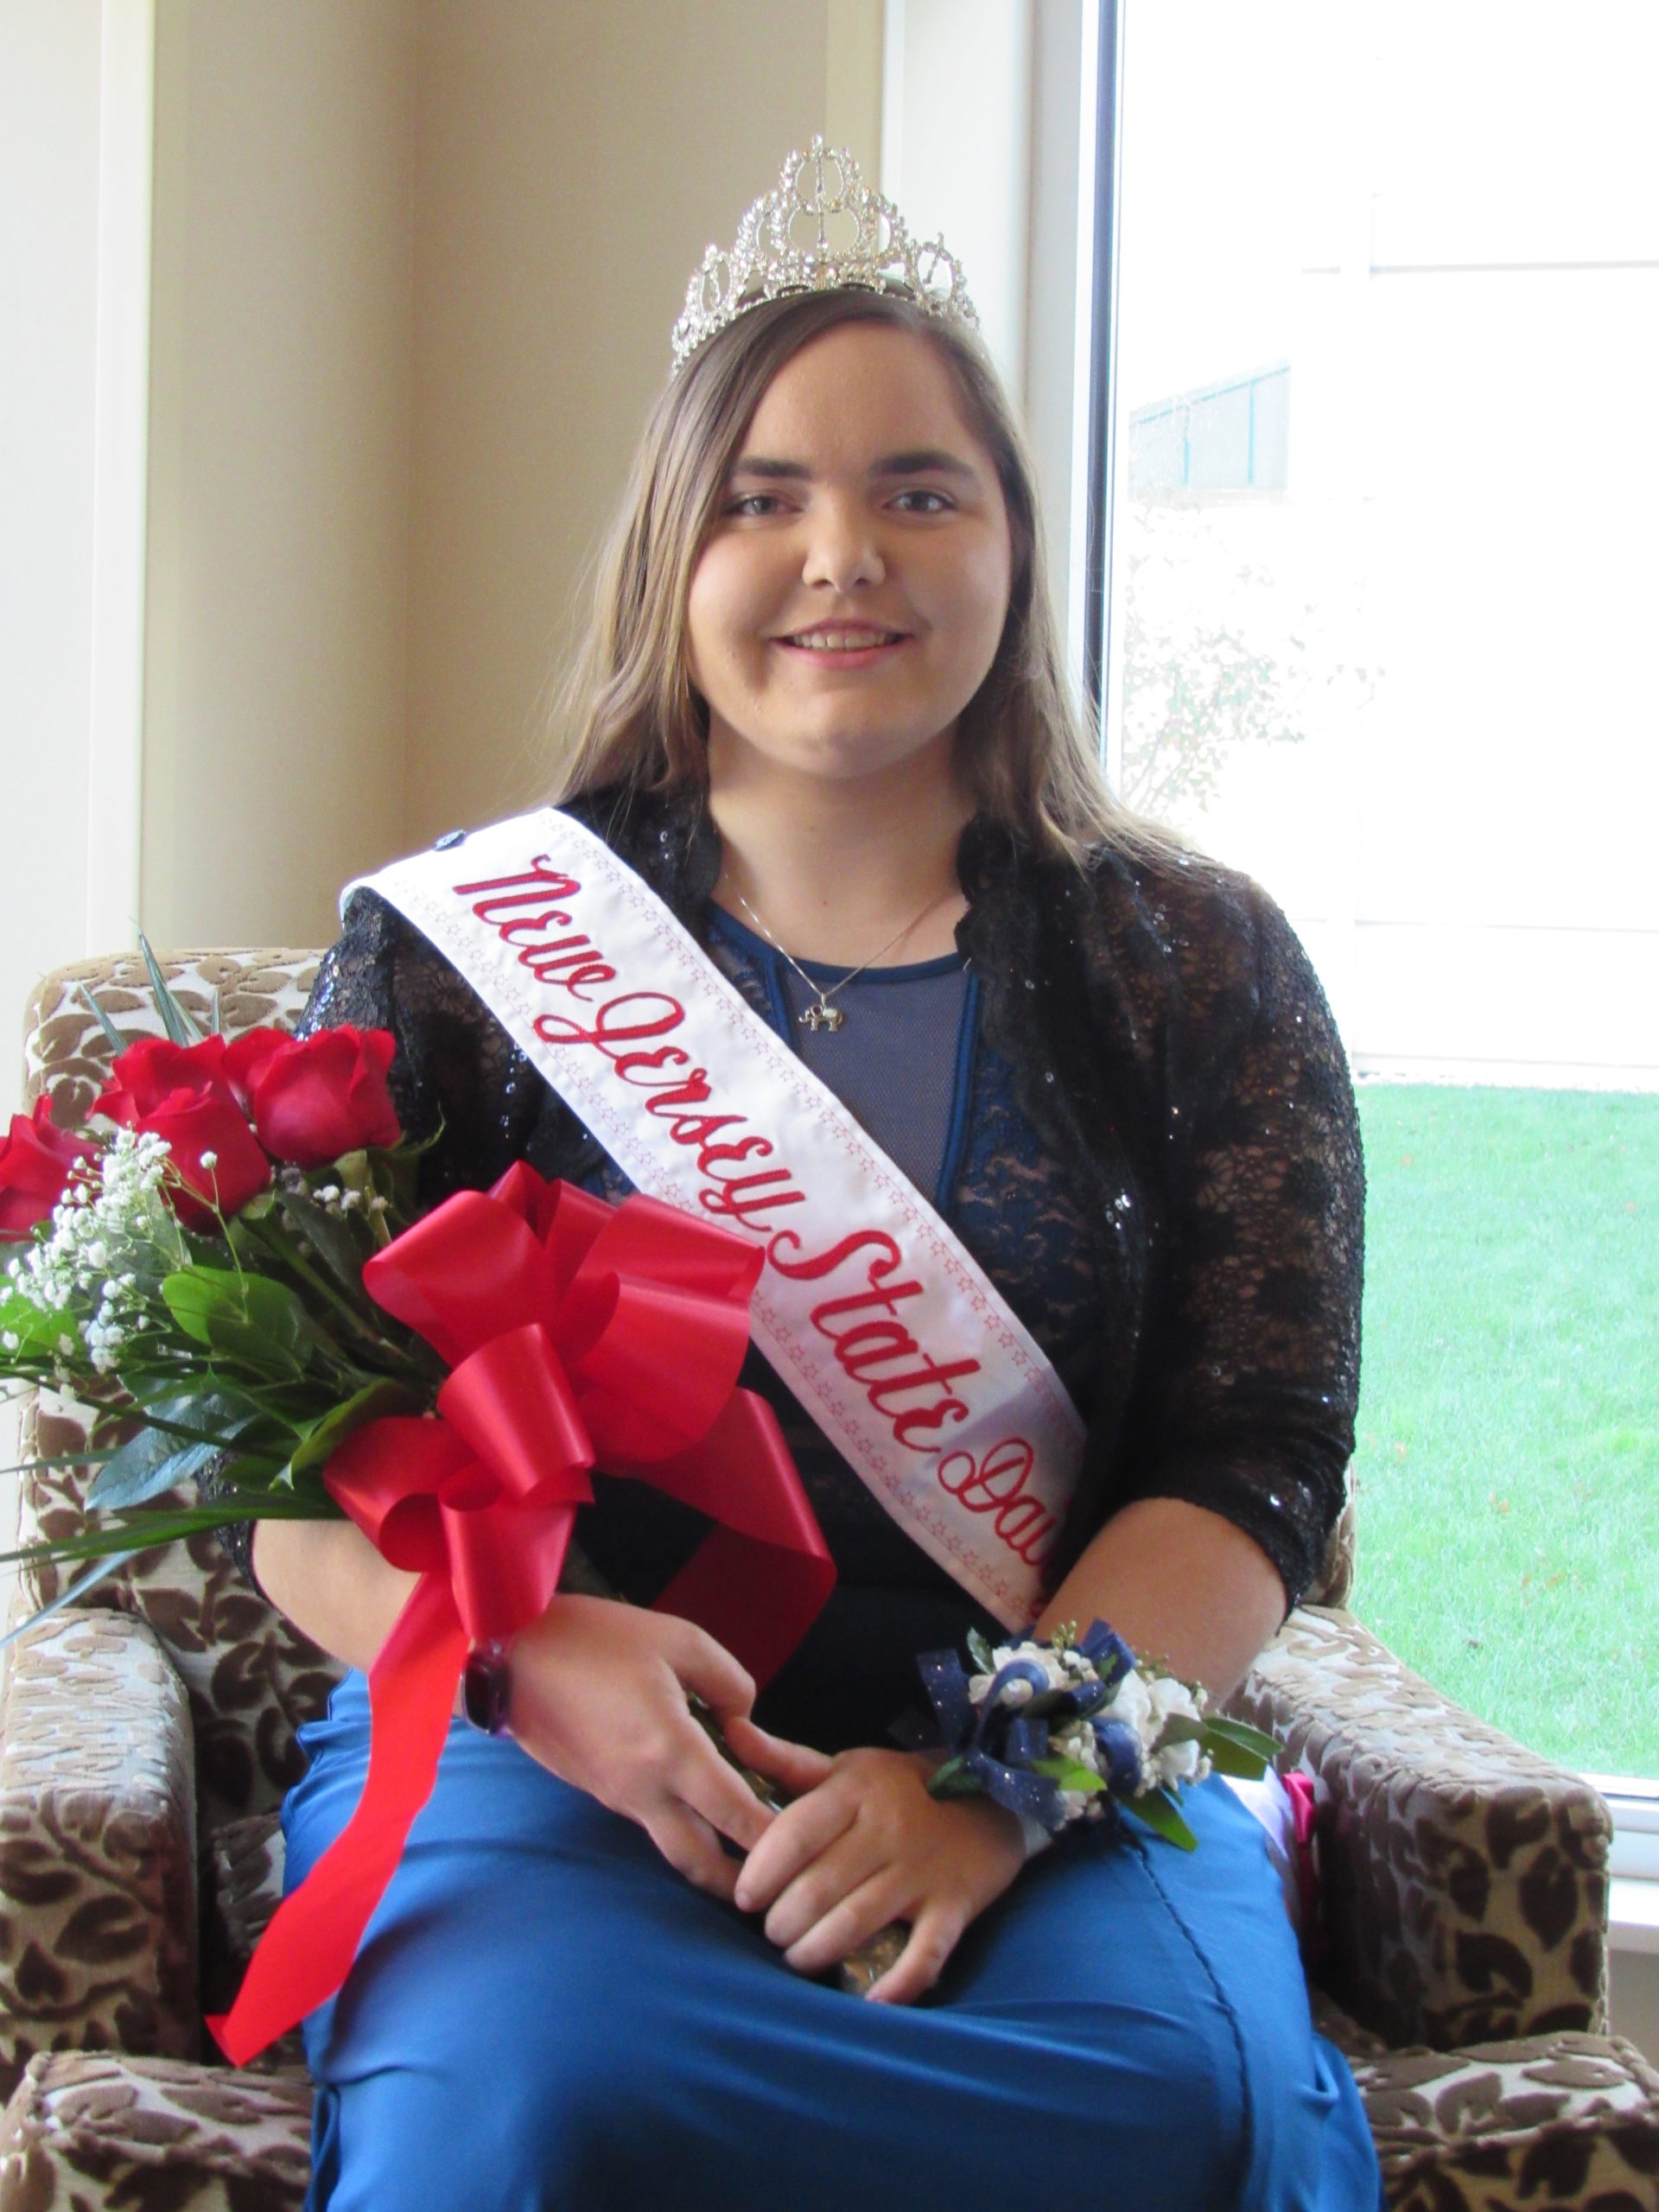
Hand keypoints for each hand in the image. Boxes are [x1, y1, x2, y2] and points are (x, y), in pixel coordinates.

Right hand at [503, 1596, 772, 1901]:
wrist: (512, 1655)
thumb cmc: (596, 1639)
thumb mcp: (679, 1639)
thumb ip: (729, 1681)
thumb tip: (742, 1721)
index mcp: (671, 1751)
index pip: (736, 1814)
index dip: (774, 1836)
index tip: (804, 1844)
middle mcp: (643, 1789)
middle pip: (700, 1862)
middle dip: (742, 1882)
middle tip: (776, 1882)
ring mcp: (615, 1797)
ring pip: (673, 1848)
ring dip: (711, 1858)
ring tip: (748, 1852)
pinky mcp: (597, 1792)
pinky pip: (648, 1824)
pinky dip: (680, 1829)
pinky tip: (699, 1809)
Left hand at [725, 1720, 1025, 2004]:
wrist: (993, 1797)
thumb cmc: (901, 1788)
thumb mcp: (846, 1766)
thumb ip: (785, 1759)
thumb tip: (730, 1730)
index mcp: (855, 1791)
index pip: (795, 1833)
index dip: (761, 1872)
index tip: (744, 1897)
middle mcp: (886, 1830)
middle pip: (818, 1887)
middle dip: (782, 1922)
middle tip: (773, 1932)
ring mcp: (921, 1871)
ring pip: (855, 1923)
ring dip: (814, 1952)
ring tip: (798, 1958)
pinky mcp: (953, 1907)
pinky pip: (924, 1954)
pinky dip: (898, 1985)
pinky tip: (870, 2003)